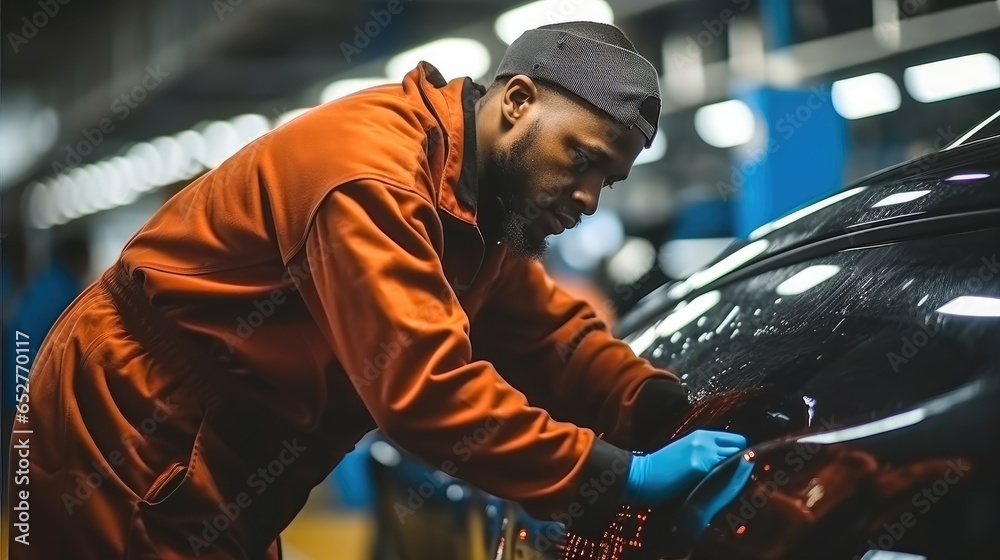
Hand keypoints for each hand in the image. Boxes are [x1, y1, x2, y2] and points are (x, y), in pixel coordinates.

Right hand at [624, 429, 747, 503]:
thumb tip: (726, 462)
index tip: (736, 467)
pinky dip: (727, 481)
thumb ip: (705, 452)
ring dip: (736, 472)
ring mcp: (703, 452)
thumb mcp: (685, 451)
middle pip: (740, 446)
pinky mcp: (700, 466)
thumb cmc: (660, 469)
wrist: (640, 476)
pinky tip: (720, 489)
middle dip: (742, 462)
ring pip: (737, 458)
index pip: (735, 439)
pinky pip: (725, 472)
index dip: (739, 453)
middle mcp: (705, 440)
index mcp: (701, 435)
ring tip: (728, 485)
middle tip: (734, 478)